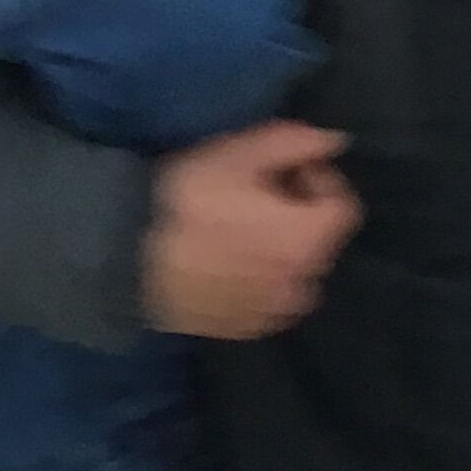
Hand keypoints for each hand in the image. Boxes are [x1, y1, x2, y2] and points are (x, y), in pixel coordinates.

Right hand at [144, 121, 360, 340]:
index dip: (317, 178)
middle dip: (296, 211)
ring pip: (293, 270)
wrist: (128, 263)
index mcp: (309, 239)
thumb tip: (335, 141)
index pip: (342, 204)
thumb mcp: (238, 154)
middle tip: (252, 192)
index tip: (281, 167)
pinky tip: (223, 262)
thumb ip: (294, 142)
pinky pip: (269, 297)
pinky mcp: (247, 329)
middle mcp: (304, 282)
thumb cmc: (187, 203)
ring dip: (278, 247)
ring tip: (236, 230)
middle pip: (317, 238)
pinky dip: (259, 278)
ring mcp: (275, 312)